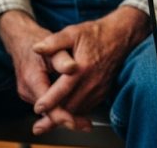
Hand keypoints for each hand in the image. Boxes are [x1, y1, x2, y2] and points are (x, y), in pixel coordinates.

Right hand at [0, 10, 88, 133]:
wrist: (22, 39)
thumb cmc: (39, 40)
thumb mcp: (53, 45)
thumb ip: (62, 58)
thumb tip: (72, 68)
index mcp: (31, 78)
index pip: (46, 104)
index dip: (61, 114)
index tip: (74, 121)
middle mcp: (27, 90)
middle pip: (48, 111)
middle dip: (67, 119)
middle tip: (86, 125)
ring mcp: (28, 93)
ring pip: (47, 110)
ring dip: (64, 115)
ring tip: (83, 122)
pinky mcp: (32, 93)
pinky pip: (47, 105)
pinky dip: (60, 108)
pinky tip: (75, 112)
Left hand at [30, 6, 149, 134]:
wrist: (120, 36)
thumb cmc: (96, 33)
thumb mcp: (73, 33)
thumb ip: (54, 42)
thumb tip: (36, 48)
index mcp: (82, 67)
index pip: (62, 90)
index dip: (49, 101)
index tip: (37, 108)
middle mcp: (92, 81)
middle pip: (70, 106)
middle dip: (53, 116)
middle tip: (39, 124)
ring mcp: (99, 88)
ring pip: (78, 109)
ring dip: (64, 116)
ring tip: (50, 120)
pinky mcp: (104, 92)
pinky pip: (87, 107)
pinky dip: (75, 111)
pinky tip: (67, 109)